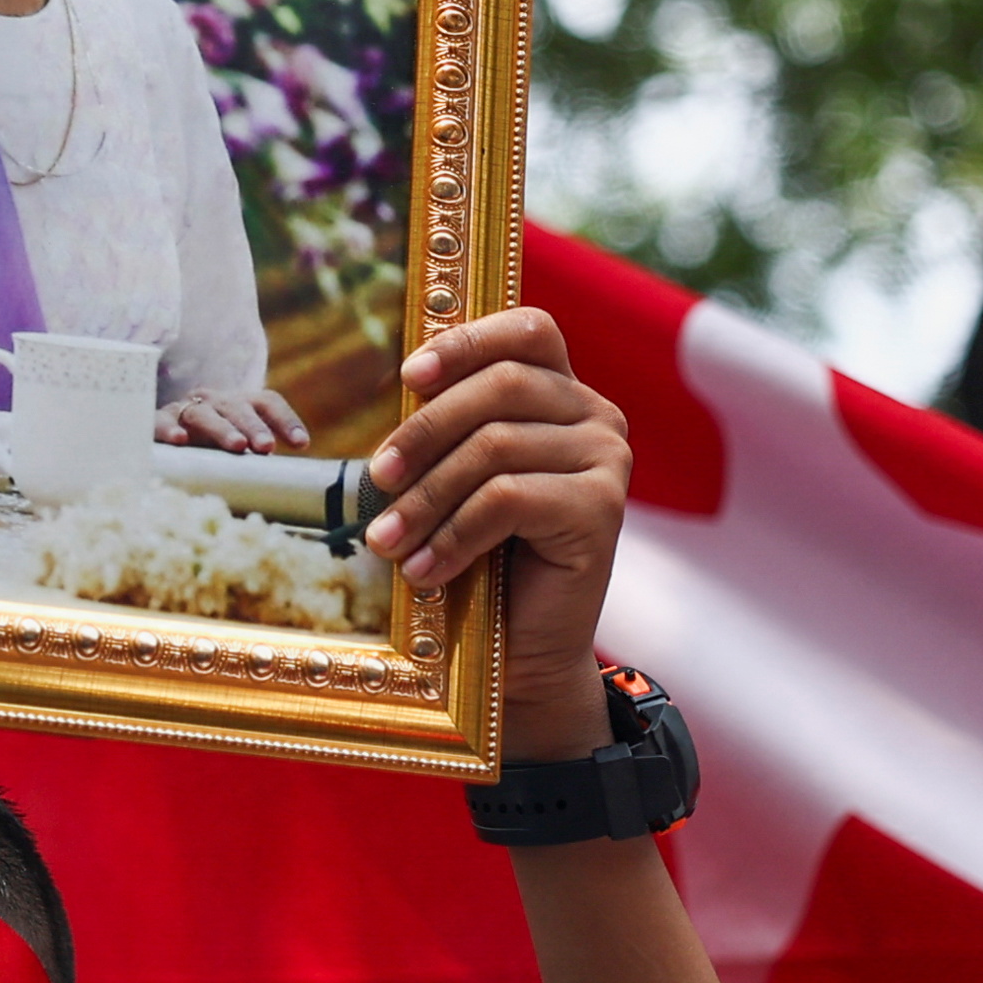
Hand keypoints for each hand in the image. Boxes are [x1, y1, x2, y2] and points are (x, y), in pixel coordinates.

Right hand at [154, 389, 311, 451]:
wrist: (163, 437)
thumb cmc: (208, 450)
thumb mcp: (234, 453)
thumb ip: (254, 465)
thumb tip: (281, 496)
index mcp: (240, 405)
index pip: (267, 403)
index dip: (286, 420)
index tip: (301, 444)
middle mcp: (215, 401)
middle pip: (238, 406)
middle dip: (253, 426)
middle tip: (266, 446)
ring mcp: (186, 408)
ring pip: (204, 413)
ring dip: (222, 428)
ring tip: (237, 446)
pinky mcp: (158, 420)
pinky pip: (162, 421)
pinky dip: (170, 429)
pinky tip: (180, 441)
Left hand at [358, 307, 633, 756]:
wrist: (522, 652)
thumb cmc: (484, 559)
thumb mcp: (459, 477)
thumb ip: (449, 424)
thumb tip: (403, 380)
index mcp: (564, 394)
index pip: (528, 330)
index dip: (467, 341)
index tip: (408, 376)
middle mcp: (597, 417)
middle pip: (500, 387)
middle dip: (423, 431)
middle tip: (375, 480)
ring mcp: (608, 460)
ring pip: (495, 447)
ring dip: (425, 498)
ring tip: (385, 542)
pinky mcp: (603, 509)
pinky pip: (507, 499)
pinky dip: (453, 535)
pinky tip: (424, 570)